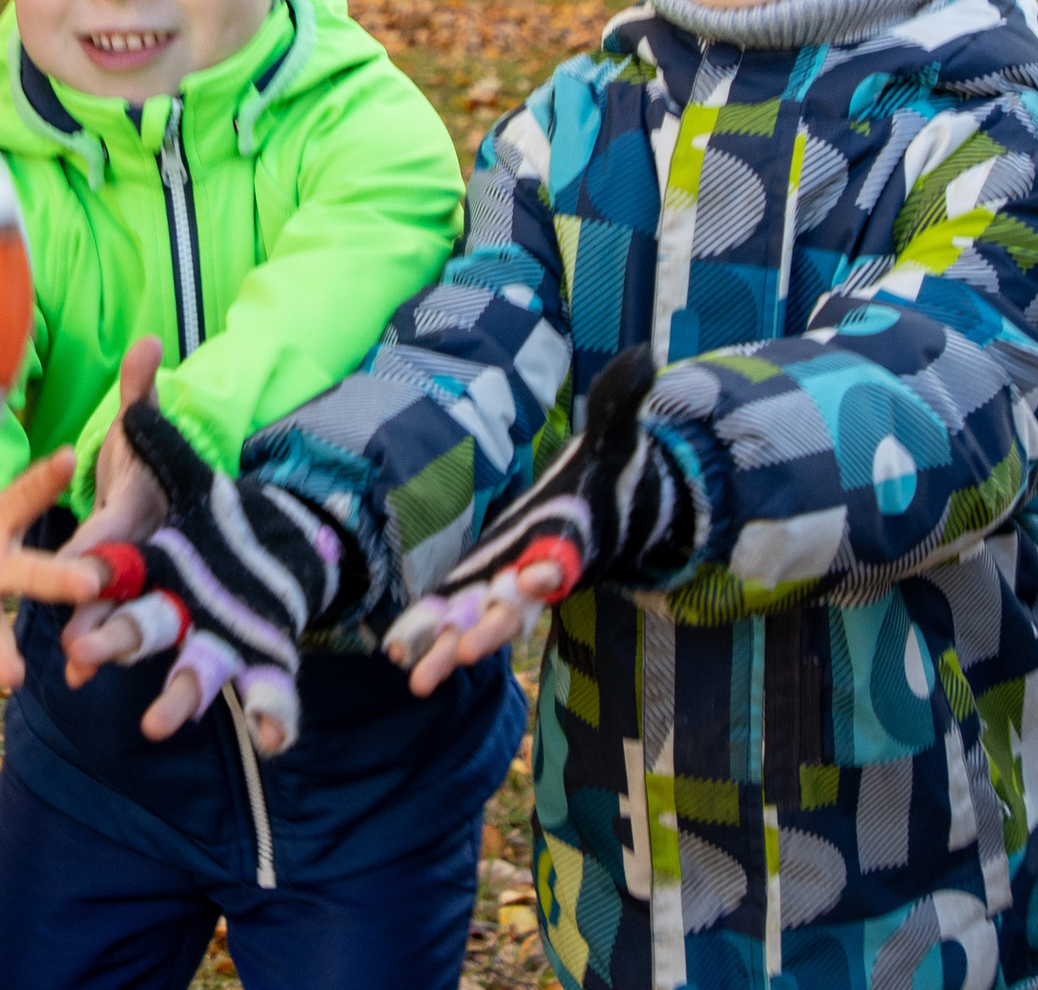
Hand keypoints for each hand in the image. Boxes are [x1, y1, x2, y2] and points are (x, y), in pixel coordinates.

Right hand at [58, 388, 348, 757]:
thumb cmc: (161, 485)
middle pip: (122, 616)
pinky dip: (264, 714)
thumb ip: (144, 399)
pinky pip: (251, 687)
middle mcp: (152, 591)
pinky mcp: (238, 648)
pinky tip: (276, 738)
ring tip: (158, 724)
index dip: (81, 568)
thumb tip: (148, 343)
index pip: (98, 553)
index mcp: (127, 543)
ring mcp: (193, 624)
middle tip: (76, 663)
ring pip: (178, 662)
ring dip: (171, 694)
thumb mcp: (153, 442)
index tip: (64, 583)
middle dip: (101, 638)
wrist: (207, 529)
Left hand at [383, 346, 659, 696]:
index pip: (559, 560)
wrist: (600, 511)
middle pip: (515, 608)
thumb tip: (644, 357)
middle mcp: (537, 572)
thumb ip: (622, 403)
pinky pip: (456, 615)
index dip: (547, 572)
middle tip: (463, 655)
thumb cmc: (604, 477)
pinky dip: (430, 635)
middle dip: (489, 631)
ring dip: (450, 650)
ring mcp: (510, 586)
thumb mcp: (614, 437)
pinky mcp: (485, 586)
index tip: (537, 579)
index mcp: (568, 539)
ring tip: (417, 680)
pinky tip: (393, 654)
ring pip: (480, 625)